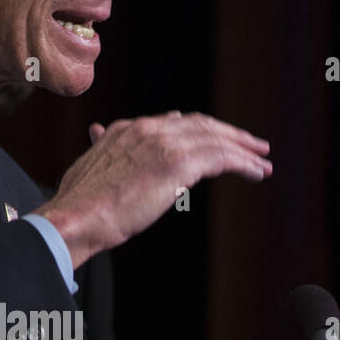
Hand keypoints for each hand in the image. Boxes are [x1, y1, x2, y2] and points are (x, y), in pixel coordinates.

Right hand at [34, 110, 271, 268]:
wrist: (78, 217)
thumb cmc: (79, 203)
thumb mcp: (87, 166)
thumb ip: (100, 148)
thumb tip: (98, 133)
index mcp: (125, 130)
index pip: (173, 123)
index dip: (200, 130)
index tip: (216, 139)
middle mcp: (146, 130)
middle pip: (200, 125)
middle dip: (230, 135)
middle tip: (252, 145)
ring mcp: (164, 144)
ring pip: (216, 139)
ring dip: (243, 150)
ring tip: (261, 162)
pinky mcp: (179, 163)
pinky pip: (223, 158)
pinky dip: (243, 164)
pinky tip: (256, 173)